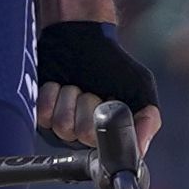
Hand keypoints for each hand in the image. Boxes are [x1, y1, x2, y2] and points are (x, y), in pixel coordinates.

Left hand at [34, 19, 161, 154]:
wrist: (83, 37)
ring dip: (72, 98)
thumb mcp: (141, 89)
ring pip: (63, 125)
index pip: (107, 147)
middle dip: (90, 106)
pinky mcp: (40, 113)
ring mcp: (59, 127)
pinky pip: (44, 113)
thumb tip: (140, 151)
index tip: (109, 101)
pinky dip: (53, 93)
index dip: (107, 122)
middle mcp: (83, 135)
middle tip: (91, 91)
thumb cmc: (113, 64)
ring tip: (76, 85)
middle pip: (84, 134)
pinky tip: (59, 84)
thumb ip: (147, 121)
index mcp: (107, 134)